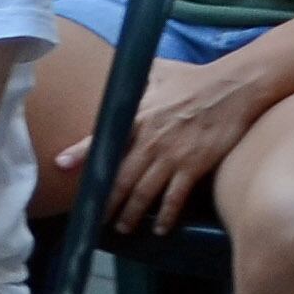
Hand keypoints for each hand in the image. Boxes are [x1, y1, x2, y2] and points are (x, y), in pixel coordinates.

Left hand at [94, 43, 282, 234]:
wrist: (233, 88)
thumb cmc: (195, 78)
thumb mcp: (159, 70)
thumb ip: (137, 75)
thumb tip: (122, 64)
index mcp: (138, 115)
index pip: (103, 137)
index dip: (81, 153)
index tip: (61, 166)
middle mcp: (149, 139)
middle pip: (121, 176)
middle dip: (107, 199)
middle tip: (95, 217)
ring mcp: (172, 155)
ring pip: (144, 191)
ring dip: (131, 213)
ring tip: (123, 227)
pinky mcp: (194, 166)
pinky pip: (175, 197)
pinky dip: (166, 215)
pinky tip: (160, 228)